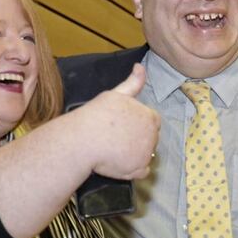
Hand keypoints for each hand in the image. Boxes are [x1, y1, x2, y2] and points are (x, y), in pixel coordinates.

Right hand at [77, 63, 159, 179]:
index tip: (122, 125)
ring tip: (114, 149)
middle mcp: (153, 136)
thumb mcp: (116, 94)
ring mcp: (146, 154)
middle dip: (138, 138)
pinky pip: (142, 171)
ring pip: (146, 154)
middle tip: (116, 137)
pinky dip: (133, 169)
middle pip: (150, 138)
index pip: (152, 121)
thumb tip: (141, 66)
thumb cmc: (98, 115)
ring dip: (135, 153)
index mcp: (150, 117)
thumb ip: (133, 82)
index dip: (137, 123)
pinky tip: (118, 162)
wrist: (84, 140)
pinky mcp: (138, 169)